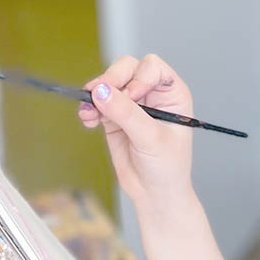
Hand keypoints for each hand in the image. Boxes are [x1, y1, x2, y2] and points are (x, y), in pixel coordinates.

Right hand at [78, 54, 194, 209]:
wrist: (154, 193)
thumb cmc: (167, 166)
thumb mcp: (151, 139)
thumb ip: (127, 114)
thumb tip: (100, 91)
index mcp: (172, 93)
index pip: (152, 67)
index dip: (138, 77)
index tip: (132, 96)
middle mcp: (152, 93)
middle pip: (127, 69)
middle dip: (112, 80)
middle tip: (98, 96)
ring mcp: (132, 104)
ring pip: (109, 83)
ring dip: (95, 94)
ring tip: (90, 113)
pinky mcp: (114, 116)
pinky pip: (97, 102)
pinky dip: (89, 107)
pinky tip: (88, 120)